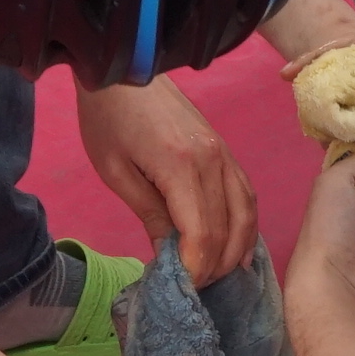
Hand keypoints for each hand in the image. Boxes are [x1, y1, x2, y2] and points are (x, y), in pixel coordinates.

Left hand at [75, 78, 256, 282]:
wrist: (123, 67)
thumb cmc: (108, 119)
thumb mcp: (116, 171)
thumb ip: (148, 214)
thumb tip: (168, 257)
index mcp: (182, 166)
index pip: (202, 233)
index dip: (195, 268)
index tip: (180, 288)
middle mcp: (214, 160)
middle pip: (227, 229)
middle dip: (213, 266)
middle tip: (192, 288)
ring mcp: (225, 152)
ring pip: (246, 213)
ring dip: (235, 250)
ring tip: (216, 275)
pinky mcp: (226, 149)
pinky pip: (246, 193)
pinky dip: (246, 225)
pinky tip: (237, 247)